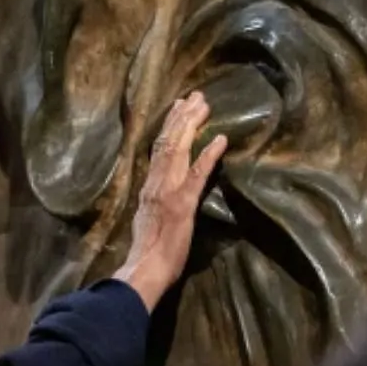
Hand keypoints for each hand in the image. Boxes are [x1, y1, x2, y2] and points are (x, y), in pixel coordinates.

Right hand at [113, 93, 227, 311]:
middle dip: (182, 117)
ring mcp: (169, 191)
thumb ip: (154, 202)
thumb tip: (159, 193)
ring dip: (192, 126)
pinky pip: (197, 174)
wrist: (145, 269)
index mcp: (149, 187)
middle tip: (195, 96)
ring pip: (179, 149)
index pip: (158, 149)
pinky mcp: (183, 203)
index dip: (169, 127)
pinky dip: (209, 155)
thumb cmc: (148, 254)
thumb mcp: (147, 220)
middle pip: (168, 142)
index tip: (178, 108)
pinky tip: (221, 140)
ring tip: (204, 106)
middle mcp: (156, 183)